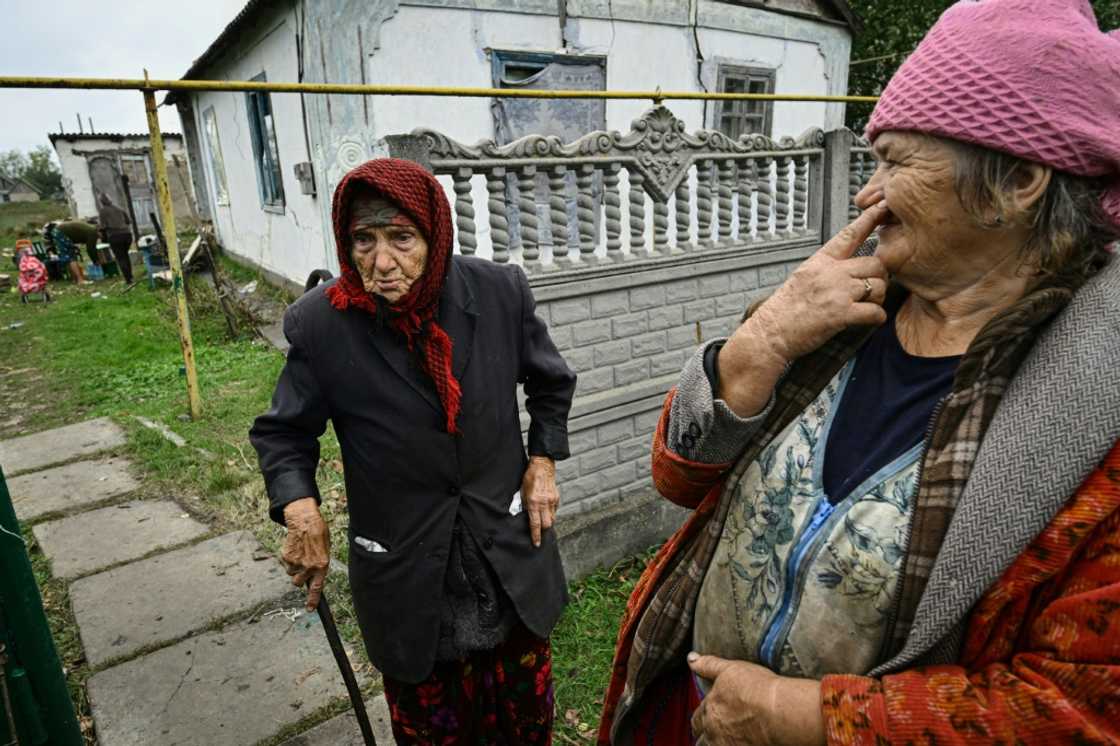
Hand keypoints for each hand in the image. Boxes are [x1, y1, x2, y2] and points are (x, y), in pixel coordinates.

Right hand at [281, 497, 330, 610]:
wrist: (305, 520)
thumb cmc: (319, 533)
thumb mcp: (326, 550)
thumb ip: (320, 565)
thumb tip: (315, 576)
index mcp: (322, 565)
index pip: (317, 588)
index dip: (312, 600)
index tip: (309, 609)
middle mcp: (309, 566)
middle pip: (299, 583)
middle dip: (300, 578)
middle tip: (303, 567)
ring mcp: (296, 562)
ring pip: (291, 574)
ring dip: (294, 568)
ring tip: (300, 553)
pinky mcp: (286, 557)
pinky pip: (286, 564)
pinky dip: (289, 559)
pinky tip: (295, 548)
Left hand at [521, 456, 558, 547]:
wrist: (542, 466)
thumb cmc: (530, 477)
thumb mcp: (523, 492)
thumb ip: (525, 505)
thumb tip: (525, 516)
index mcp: (534, 502)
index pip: (535, 523)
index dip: (536, 535)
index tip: (536, 543)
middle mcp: (544, 503)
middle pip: (547, 524)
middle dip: (543, 530)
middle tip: (539, 531)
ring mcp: (552, 501)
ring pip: (552, 518)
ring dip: (547, 521)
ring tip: (542, 519)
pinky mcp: (557, 498)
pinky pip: (554, 510)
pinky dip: (550, 512)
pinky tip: (545, 508)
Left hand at [688, 653, 823, 745]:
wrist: (778, 711)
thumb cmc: (757, 689)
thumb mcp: (729, 669)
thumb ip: (708, 665)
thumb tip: (691, 659)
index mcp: (710, 709)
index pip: (697, 718)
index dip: (700, 718)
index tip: (703, 718)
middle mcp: (714, 730)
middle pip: (701, 737)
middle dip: (704, 734)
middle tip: (710, 732)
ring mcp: (727, 744)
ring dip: (714, 743)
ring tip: (723, 740)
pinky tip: (741, 743)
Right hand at [747, 200, 889, 363]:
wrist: (770, 333)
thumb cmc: (785, 309)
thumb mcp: (802, 277)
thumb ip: (827, 268)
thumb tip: (849, 266)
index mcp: (820, 261)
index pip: (849, 234)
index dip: (869, 219)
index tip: (882, 207)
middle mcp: (831, 272)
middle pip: (875, 264)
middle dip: (878, 277)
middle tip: (869, 290)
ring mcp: (837, 292)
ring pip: (879, 286)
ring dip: (876, 299)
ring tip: (864, 307)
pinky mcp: (842, 314)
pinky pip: (876, 311)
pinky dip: (876, 317)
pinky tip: (868, 320)